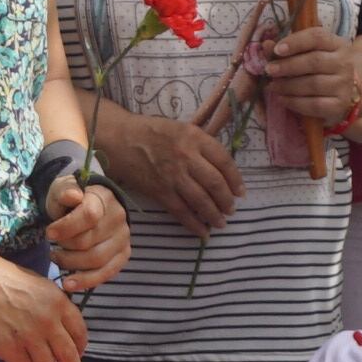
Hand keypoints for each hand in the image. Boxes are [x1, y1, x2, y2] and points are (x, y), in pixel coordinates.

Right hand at [0, 247, 89, 361]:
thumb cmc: (2, 276)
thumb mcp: (38, 285)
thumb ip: (51, 306)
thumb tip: (57, 328)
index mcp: (59, 302)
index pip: (80, 333)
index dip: (80, 349)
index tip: (76, 356)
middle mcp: (49, 321)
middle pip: (69, 356)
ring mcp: (29, 336)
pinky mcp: (9, 348)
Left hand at [44, 175, 131, 295]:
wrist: (85, 206)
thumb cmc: (70, 199)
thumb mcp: (62, 189)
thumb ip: (64, 190)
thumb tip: (73, 195)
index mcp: (104, 198)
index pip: (89, 215)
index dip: (67, 227)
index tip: (49, 233)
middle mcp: (118, 219)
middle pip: (89, 241)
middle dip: (65, 246)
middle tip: (53, 245)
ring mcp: (123, 239)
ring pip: (96, 260)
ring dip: (71, 264)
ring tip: (56, 258)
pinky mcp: (122, 256)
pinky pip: (106, 273)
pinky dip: (86, 281)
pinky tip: (68, 284)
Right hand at [103, 111, 241, 239]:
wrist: (120, 139)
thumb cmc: (152, 132)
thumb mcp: (181, 129)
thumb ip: (201, 145)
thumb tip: (222, 168)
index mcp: (195, 137)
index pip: (224, 161)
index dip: (236, 180)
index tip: (240, 192)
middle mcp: (186, 156)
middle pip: (215, 183)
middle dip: (226, 200)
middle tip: (231, 210)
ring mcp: (172, 175)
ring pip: (201, 200)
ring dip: (214, 214)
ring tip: (221, 222)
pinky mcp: (159, 191)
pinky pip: (181, 211)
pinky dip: (194, 224)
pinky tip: (203, 232)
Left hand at [260, 24, 361, 129]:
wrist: (344, 92)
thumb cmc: (321, 68)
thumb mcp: (308, 53)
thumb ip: (287, 48)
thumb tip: (266, 45)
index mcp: (336, 44)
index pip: (317, 37)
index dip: (296, 42)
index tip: (277, 50)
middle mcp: (344, 63)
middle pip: (314, 61)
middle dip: (287, 66)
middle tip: (269, 70)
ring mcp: (344, 85)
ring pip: (313, 84)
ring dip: (288, 85)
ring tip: (272, 86)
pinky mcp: (339, 105)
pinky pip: (314, 105)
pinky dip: (294, 102)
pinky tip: (282, 99)